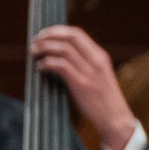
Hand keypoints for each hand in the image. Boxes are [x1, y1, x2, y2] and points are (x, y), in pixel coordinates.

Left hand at [29, 25, 139, 149]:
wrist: (114, 119)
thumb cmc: (102, 100)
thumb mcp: (96, 76)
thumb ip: (82, 65)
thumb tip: (58, 59)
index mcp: (99, 56)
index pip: (78, 34)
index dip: (58, 31)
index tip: (44, 34)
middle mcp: (96, 60)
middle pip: (71, 37)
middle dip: (50, 35)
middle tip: (35, 40)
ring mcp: (89, 72)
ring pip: (64, 50)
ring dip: (45, 48)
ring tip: (33, 52)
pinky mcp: (82, 85)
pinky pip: (61, 66)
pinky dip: (47, 63)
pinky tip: (40, 67)